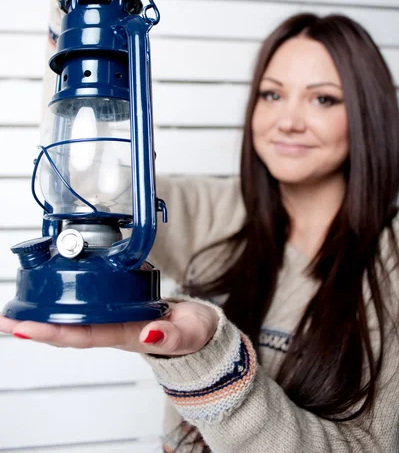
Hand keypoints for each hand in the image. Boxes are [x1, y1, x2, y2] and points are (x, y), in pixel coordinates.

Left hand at [0, 301, 218, 355]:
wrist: (197, 331)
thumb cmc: (191, 332)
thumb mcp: (189, 333)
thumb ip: (173, 335)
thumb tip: (150, 334)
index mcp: (127, 334)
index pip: (84, 334)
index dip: (53, 331)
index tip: (23, 327)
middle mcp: (113, 329)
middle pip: (66, 332)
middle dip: (33, 327)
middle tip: (4, 319)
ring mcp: (112, 320)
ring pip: (70, 321)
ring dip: (41, 317)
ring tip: (12, 312)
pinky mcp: (116, 308)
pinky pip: (83, 309)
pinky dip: (61, 305)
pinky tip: (47, 297)